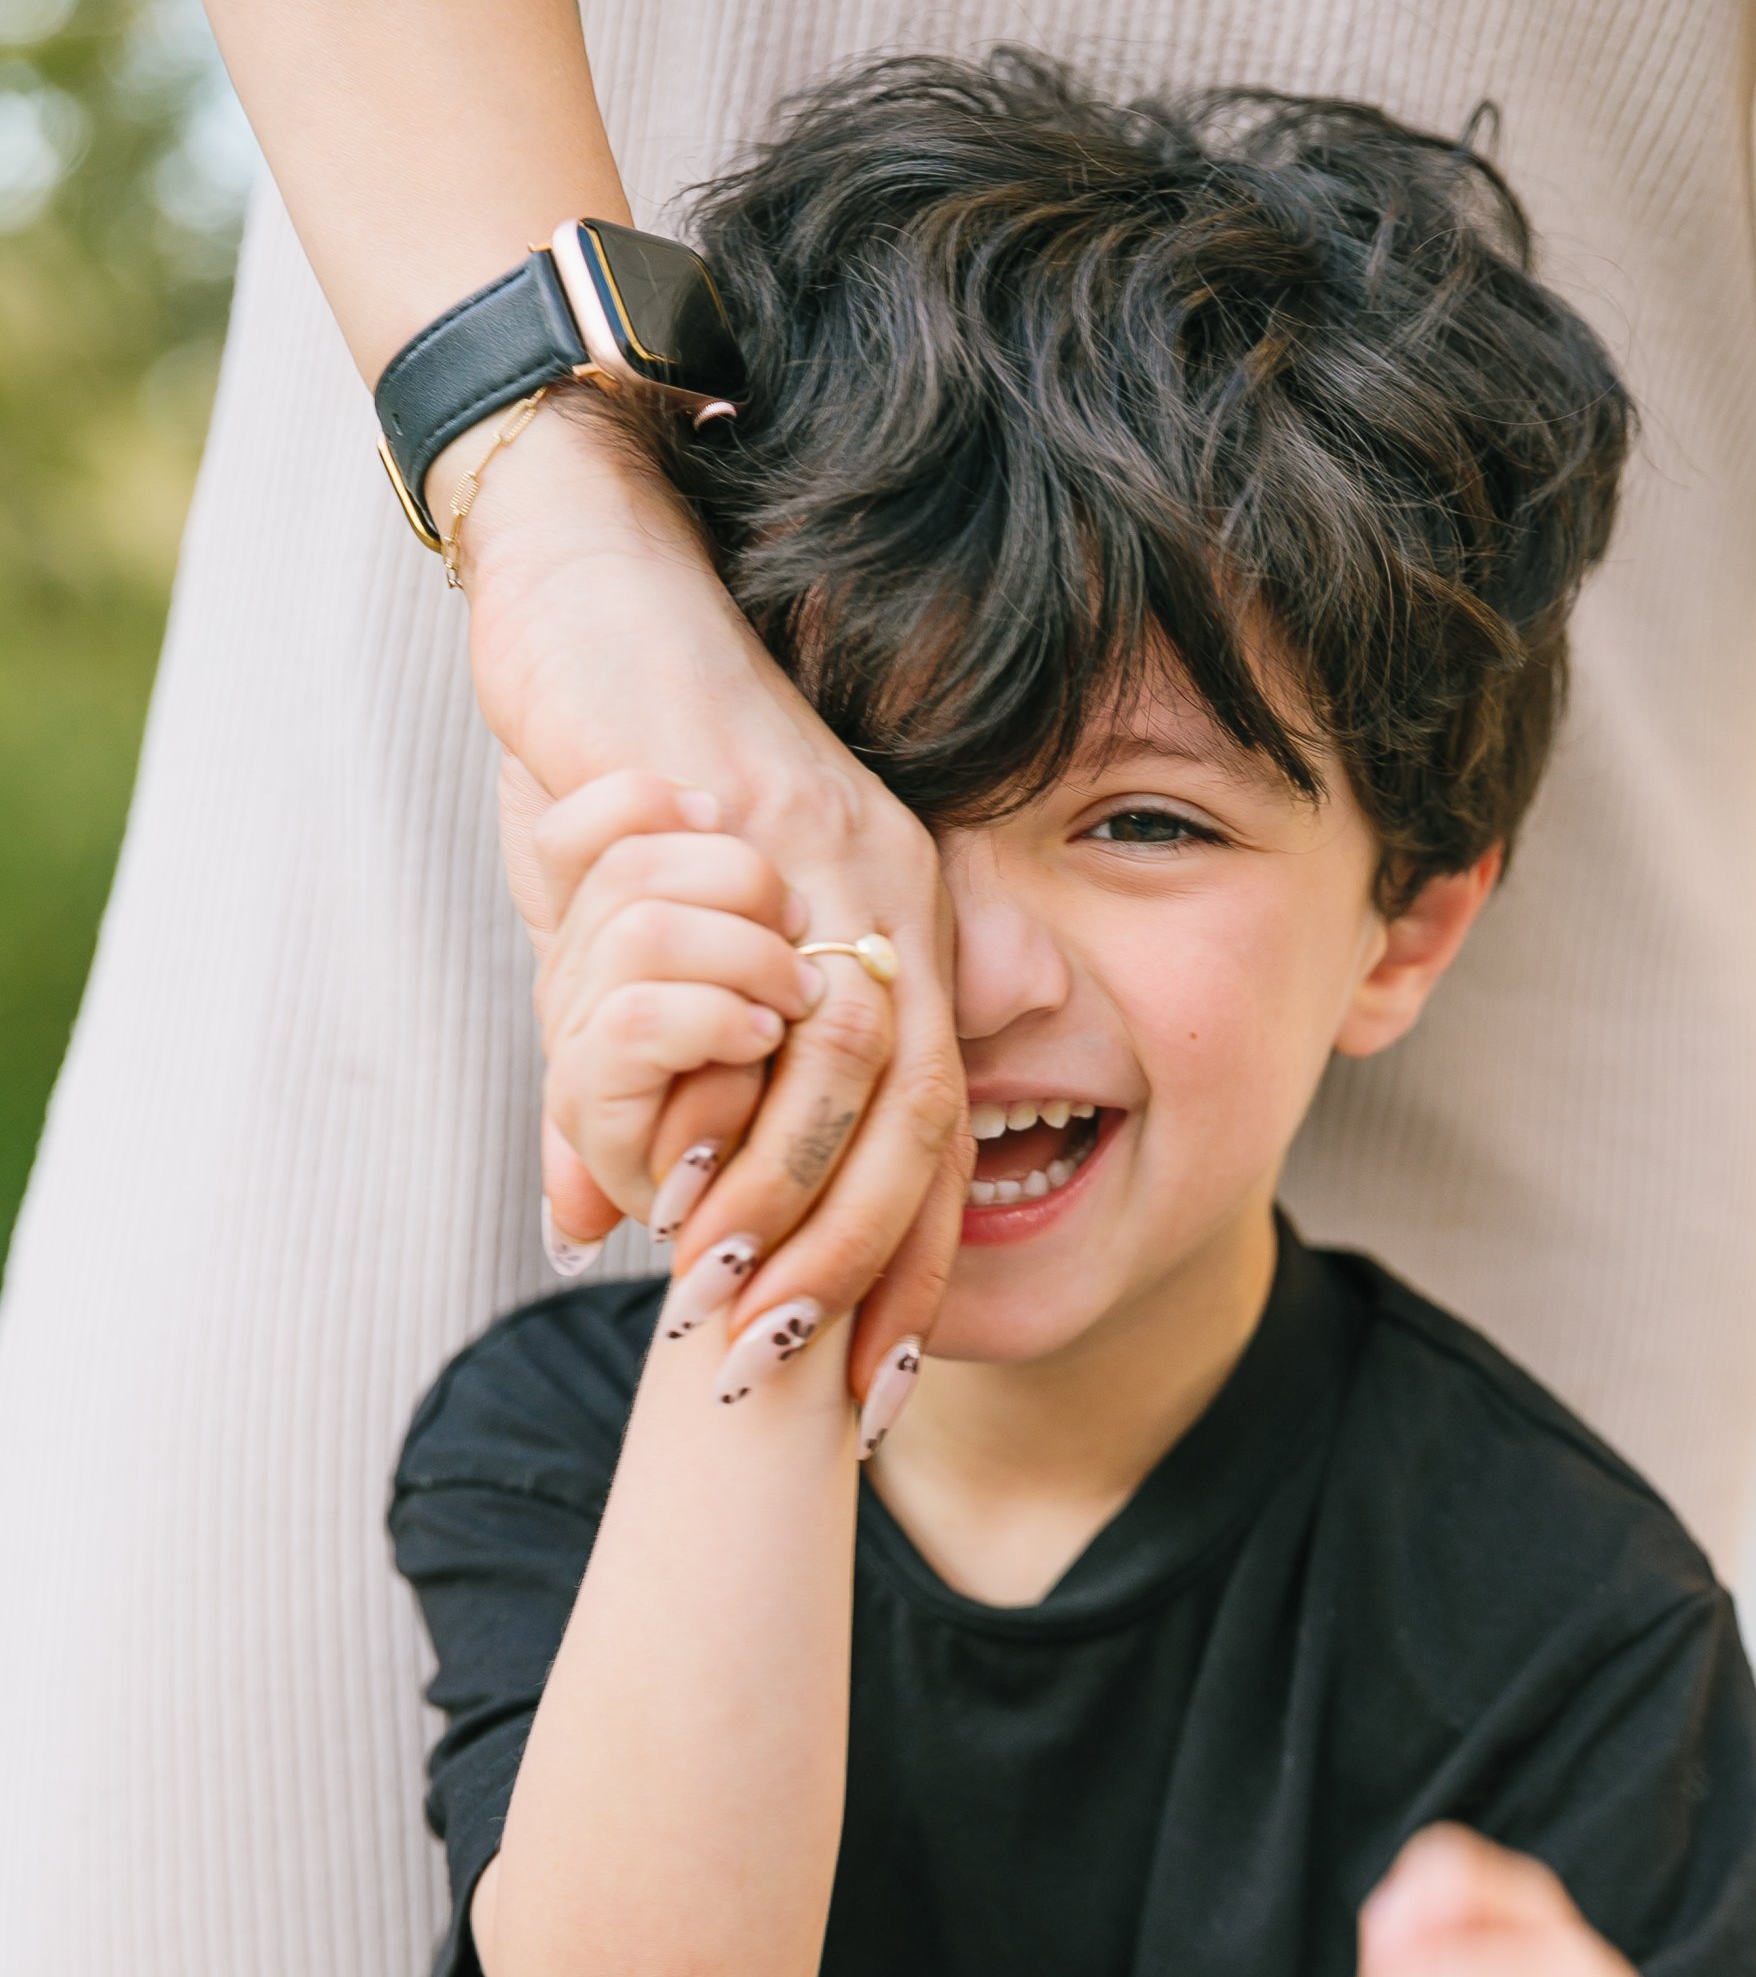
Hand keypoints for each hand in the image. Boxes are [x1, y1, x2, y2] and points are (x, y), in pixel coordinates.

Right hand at [457, 402, 969, 1390]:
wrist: (603, 589)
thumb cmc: (625, 770)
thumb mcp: (640, 947)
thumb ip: (640, 1083)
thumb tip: (600, 1216)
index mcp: (901, 935)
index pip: (933, 1131)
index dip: (912, 1269)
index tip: (880, 1387)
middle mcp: (899, 902)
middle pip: (922, 1118)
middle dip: (866, 1269)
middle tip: (811, 1380)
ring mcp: (841, 861)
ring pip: (856, 1068)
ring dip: (789, 1199)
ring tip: (723, 1295)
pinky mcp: (761, 820)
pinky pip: (765, 980)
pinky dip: (730, 1096)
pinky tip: (678, 1166)